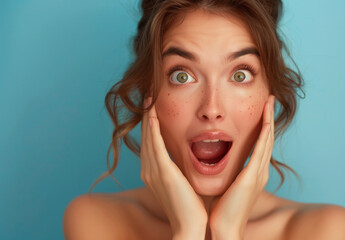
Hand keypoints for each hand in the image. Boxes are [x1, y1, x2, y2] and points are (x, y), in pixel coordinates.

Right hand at [140, 97, 206, 238]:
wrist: (191, 225)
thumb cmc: (191, 207)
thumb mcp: (184, 182)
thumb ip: (181, 169)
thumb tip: (188, 159)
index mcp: (154, 173)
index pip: (150, 143)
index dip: (150, 125)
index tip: (153, 107)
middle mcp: (148, 170)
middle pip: (145, 137)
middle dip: (146, 116)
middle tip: (148, 96)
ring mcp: (153, 171)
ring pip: (148, 138)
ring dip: (147, 117)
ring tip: (149, 99)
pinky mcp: (162, 172)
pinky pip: (155, 145)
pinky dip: (152, 129)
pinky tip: (153, 115)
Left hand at [208, 95, 275, 238]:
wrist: (224, 229)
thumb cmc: (222, 212)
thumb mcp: (226, 188)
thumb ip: (227, 176)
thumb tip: (217, 166)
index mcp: (254, 175)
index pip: (260, 145)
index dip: (262, 127)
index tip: (262, 111)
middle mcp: (260, 172)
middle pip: (268, 139)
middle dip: (269, 118)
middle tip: (270, 100)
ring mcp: (259, 174)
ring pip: (267, 140)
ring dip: (269, 119)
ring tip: (270, 102)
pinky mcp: (253, 176)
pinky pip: (261, 148)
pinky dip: (265, 131)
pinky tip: (266, 118)